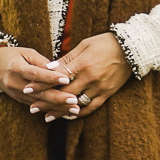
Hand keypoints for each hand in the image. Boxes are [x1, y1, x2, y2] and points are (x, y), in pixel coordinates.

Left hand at [0, 36, 129, 121]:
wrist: (132, 49)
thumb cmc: (105, 43)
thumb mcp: (84, 45)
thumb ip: (66, 58)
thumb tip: (48, 67)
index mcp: (82, 64)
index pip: (57, 77)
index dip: (41, 84)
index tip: (28, 90)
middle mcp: (90, 78)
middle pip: (64, 94)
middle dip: (46, 101)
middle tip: (32, 108)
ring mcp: (99, 87)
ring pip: (76, 104)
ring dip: (60, 112)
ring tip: (47, 117)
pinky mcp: (107, 94)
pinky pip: (91, 107)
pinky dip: (78, 113)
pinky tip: (67, 117)